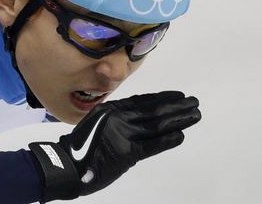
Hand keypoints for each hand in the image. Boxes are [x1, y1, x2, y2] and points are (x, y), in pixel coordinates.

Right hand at [28, 91, 200, 201]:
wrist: (67, 165)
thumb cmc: (80, 147)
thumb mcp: (95, 124)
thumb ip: (114, 119)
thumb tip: (134, 117)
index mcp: (110, 109)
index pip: (142, 102)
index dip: (162, 98)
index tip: (178, 95)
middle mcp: (117, 118)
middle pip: (152, 111)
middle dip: (175, 106)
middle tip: (194, 102)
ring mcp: (122, 134)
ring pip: (156, 125)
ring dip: (177, 120)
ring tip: (194, 114)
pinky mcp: (126, 153)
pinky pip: (151, 145)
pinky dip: (167, 140)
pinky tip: (180, 135)